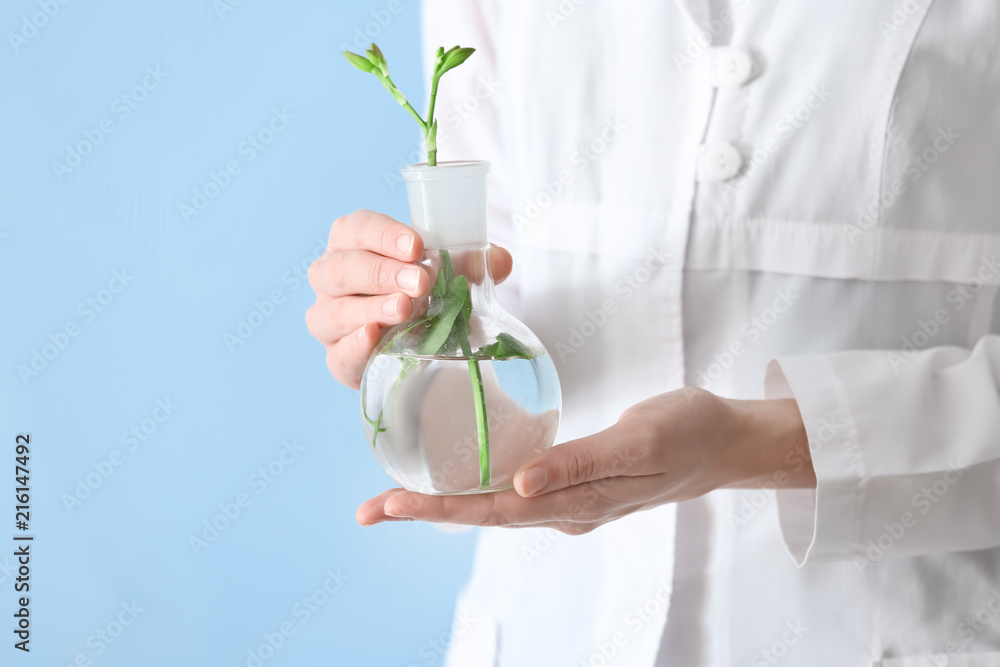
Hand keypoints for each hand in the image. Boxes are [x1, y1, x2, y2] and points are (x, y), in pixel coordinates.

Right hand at [306, 210, 512, 388]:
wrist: (420, 346)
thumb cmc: (425, 295)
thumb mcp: (450, 276)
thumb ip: (472, 266)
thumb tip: (499, 260)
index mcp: (352, 245)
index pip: (356, 229)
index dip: (382, 234)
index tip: (416, 245)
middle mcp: (332, 280)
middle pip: (342, 269)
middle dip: (382, 272)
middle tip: (421, 282)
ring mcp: (329, 320)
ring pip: (333, 312)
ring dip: (370, 308)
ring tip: (404, 308)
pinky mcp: (338, 360)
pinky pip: (337, 354)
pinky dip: (353, 345)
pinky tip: (373, 336)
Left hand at [356, 387, 813, 532]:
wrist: (726, 441)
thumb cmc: (686, 433)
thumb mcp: (638, 441)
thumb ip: (579, 463)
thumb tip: (518, 483)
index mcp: (576, 503)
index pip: (493, 510)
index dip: (438, 508)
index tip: (388, 504)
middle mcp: (565, 509)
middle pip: (483, 513)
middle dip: (425, 511)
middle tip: (370, 510)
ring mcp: (570, 500)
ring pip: (495, 504)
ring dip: (445, 502)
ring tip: (397, 498)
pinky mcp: (577, 482)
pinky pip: (515, 490)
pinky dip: (477, 485)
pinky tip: (459, 476)